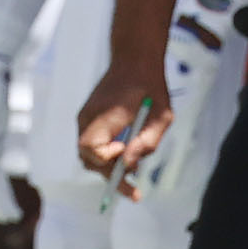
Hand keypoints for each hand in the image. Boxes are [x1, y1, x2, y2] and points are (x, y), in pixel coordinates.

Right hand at [77, 59, 173, 191]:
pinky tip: (126, 152)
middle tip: (133, 189)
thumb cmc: (151, 86)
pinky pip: (92, 144)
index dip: (107, 159)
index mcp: (105, 115)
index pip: (90, 148)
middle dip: (108, 173)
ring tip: (132, 169)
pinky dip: (107, 155)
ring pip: (88, 154)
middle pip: (87, 157)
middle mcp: (89, 117)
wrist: (134, 59)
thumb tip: (129, 166)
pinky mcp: (89, 118)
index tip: (126, 153)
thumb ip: (146, 143)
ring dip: (108, 166)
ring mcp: (86, 117)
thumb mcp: (161, 116)